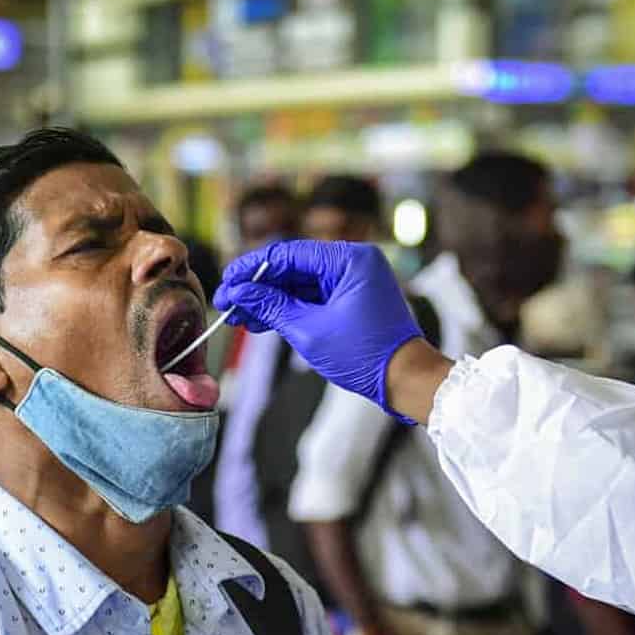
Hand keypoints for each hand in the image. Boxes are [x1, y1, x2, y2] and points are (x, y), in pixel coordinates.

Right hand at [216, 241, 424, 420]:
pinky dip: (289, 310)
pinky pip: (314, 297)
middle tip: (228, 305)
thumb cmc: (366, 355)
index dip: (252, 271)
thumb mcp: (310, 331)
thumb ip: (272, 307)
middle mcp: (354, 262)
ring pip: (301, 284)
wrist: (407, 380)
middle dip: (258, 288)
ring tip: (240, 318)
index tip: (227, 286)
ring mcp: (354, 280)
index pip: (289, 254)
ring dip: (270, 301)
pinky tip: (262, 321)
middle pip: (293, 268)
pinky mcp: (353, 299)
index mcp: (350, 258)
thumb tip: (240, 294)